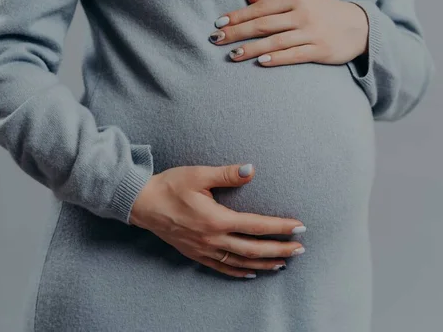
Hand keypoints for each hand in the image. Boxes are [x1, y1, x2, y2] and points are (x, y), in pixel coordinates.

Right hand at [129, 163, 306, 278]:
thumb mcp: (198, 175)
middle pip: (254, 249)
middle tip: (300, 249)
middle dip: (280, 250)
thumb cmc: (170, 186)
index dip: (281, 227)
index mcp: (217, 219)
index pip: (257, 226)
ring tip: (283, 263)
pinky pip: (222, 268)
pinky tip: (251, 273)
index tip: (299, 227)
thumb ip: (227, 174)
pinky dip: (239, 272)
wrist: (142, 203)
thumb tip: (251, 170)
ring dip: (264, 263)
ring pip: (241, 262)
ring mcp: (204, 250)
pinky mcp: (195, 254)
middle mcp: (213, 239)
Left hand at [208, 0, 368, 66]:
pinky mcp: (320, 51)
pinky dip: (276, 59)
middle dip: (238, 33)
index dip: (238, 16)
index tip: (219, 23)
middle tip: (216, 40)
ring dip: (252, 49)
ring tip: (233, 55)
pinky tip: (260, 62)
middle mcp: (303, 14)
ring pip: (275, 42)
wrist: (360, 27)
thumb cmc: (325, 11)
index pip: (261, 8)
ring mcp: (312, 33)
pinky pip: (294, 55)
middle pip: (263, 25)